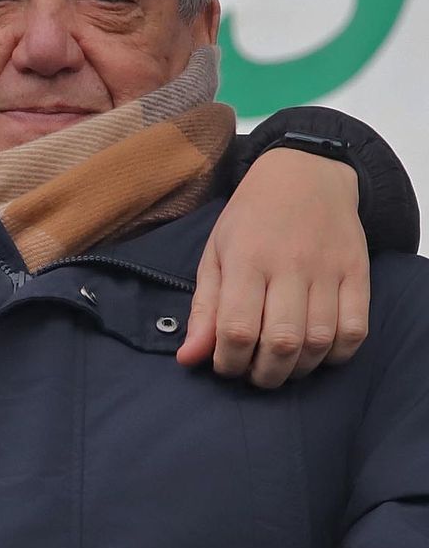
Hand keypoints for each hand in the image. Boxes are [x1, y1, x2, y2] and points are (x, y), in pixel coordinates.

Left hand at [177, 146, 368, 387]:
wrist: (307, 173)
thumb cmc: (251, 218)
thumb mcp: (215, 255)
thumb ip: (203, 310)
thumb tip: (189, 359)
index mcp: (247, 260)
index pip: (238, 329)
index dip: (229, 362)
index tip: (225, 365)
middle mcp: (290, 265)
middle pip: (281, 342)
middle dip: (264, 374)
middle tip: (255, 374)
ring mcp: (329, 269)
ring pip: (320, 340)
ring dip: (299, 368)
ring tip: (283, 366)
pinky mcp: (358, 272)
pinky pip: (356, 328)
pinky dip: (338, 353)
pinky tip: (319, 353)